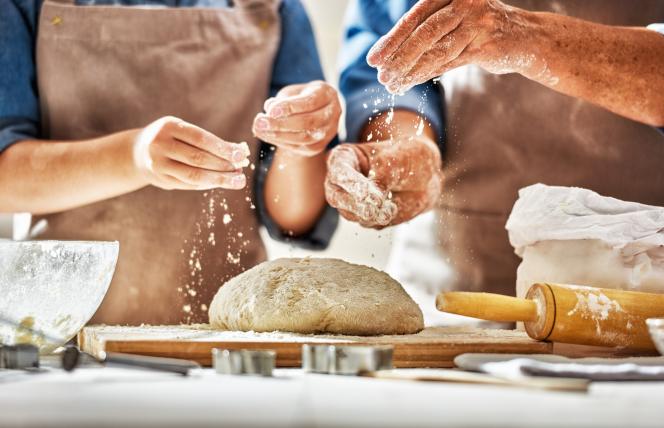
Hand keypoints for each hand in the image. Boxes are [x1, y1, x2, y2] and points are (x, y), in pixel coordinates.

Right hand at [133, 116, 249, 189]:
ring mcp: (158, 164)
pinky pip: (189, 184)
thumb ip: (208, 141)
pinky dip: (208, 184)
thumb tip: (240, 152)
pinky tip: (220, 183)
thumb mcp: (184, 131)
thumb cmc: (171, 138)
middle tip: (241, 171)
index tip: (241, 155)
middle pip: (198, 159)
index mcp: (169, 127)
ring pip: (193, 176)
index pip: (200, 139)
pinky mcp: (161, 180)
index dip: (222, 148)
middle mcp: (160, 144)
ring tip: (237, 181)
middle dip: (223, 166)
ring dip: (219, 179)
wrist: (138, 152)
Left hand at [252, 81, 341, 156]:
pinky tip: (266, 135)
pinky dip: (281, 142)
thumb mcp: (293, 91)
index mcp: (327, 95)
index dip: (290, 107)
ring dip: (278, 135)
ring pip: (304, 138)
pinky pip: (300, 147)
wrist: (317, 110)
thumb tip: (269, 109)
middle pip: (308, 122)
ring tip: (259, 129)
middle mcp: (333, 114)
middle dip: (281, 124)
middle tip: (260, 122)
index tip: (270, 110)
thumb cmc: (302, 96)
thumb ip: (283, 99)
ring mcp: (328, 133)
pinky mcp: (319, 146)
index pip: (309, 102)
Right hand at [325, 137, 442, 228]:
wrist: (424, 176)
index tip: (366, 194)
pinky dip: (380, 219)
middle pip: (335, 196)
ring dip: (371, 214)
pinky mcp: (362, 216)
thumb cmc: (407, 158)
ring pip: (350, 214)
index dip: (351, 183)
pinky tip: (393, 208)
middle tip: (375, 207)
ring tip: (391, 208)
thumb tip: (374, 198)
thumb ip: (384, 174)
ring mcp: (350, 200)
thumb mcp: (399, 159)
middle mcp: (341, 181)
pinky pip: (366, 223)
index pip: (339, 171)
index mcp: (344, 157)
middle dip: (355, 205)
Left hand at [367, 0, 538, 93]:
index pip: (414, 17)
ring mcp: (478, 22)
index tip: (373, 59)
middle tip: (380, 76)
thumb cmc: (480, 28)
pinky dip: (427, 74)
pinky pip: (450, 62)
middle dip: (397, 58)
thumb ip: (427, 29)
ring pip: (436, 51)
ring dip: (410, 71)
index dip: (392, 39)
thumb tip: (387, 53)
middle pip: (423, 33)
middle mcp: (465, 2)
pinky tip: (411, 84)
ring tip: (392, 85)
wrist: (526, 38)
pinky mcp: (487, 44)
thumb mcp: (454, 20)